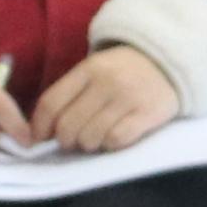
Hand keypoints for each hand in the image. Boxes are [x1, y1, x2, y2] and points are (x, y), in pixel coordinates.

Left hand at [28, 43, 181, 154]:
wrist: (169, 62)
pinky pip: (116, 140)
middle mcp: (106, 82)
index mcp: (88, 69)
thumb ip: (70, 95)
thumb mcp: (95, 71)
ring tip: (97, 135)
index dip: (39, 127)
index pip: (51, 103)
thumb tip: (41, 133)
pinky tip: (115, 137)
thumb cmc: (124, 71)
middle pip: (67, 126)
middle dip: (65, 141)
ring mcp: (128, 98)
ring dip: (89, 144)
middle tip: (74, 140)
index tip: (37, 140)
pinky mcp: (148, 113)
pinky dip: (110, 145)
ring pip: (90, 138)